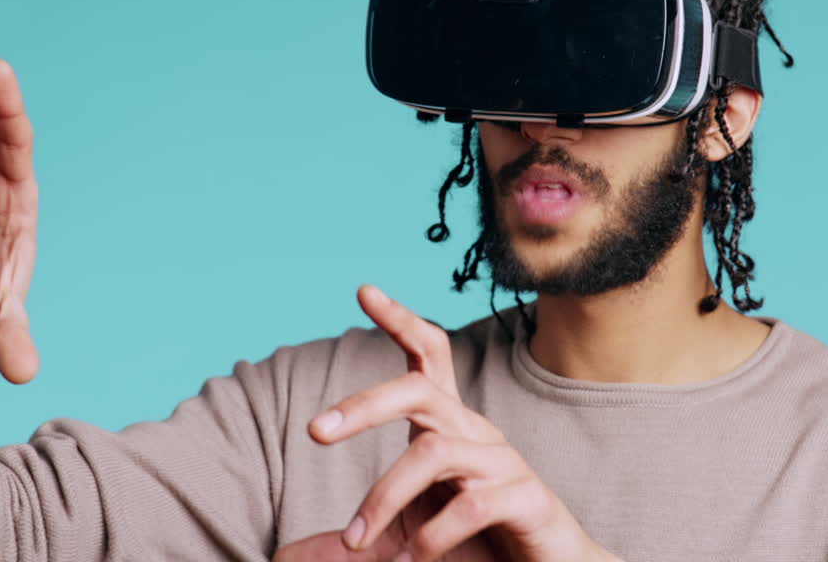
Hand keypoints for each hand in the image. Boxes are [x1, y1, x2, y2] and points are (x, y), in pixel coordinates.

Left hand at [273, 286, 616, 561]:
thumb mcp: (420, 517)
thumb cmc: (480, 540)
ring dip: (384, 499)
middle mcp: (478, 432)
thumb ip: (376, 516)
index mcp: (452, 424)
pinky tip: (410, 559)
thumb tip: (299, 551)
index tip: (364, 291)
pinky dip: (431, 537)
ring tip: (355, 543)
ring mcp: (506, 463)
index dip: (401, 320)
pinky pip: (471, 506)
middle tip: (315, 431)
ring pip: (434, 455)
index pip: (431, 354)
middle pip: (419, 394)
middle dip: (364, 406)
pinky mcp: (528, 500)